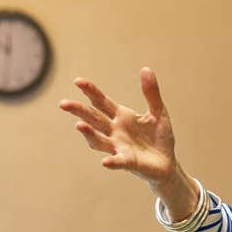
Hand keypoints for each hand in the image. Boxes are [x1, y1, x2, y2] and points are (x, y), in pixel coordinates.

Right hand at [59, 67, 177, 185]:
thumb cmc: (160, 137)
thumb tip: (145, 68)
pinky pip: (118, 161)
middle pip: (94, 119)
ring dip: (89, 134)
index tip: (78, 81)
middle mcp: (115, 131)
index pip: (101, 102)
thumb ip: (151, 93)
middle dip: (79, 111)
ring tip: (79, 126)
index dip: (90, 91)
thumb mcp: (158, 112)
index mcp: (121, 116)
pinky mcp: (129, 162)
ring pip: (99, 140)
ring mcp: (119, 147)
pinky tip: (105, 162)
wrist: (167, 163)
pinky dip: (112, 161)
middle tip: (64, 104)